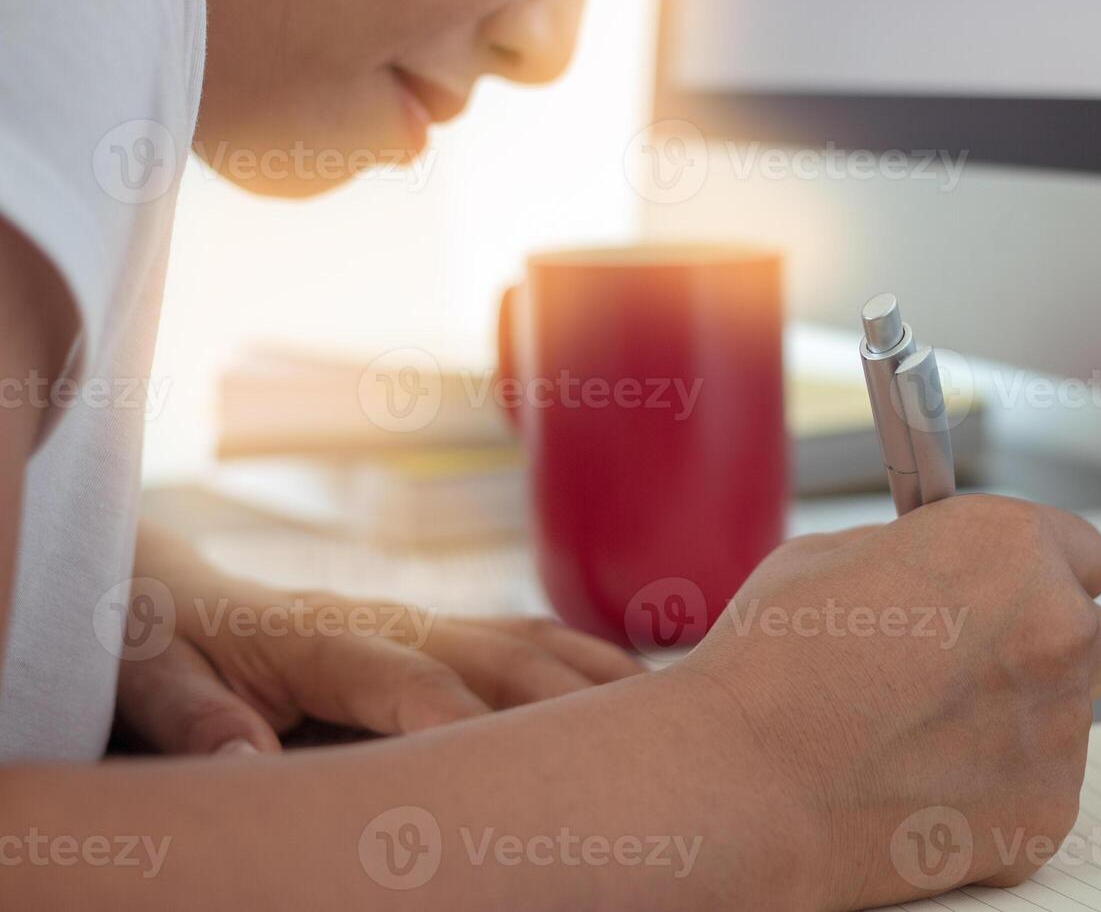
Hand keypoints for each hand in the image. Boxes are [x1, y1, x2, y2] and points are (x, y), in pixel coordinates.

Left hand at [114, 580, 644, 755]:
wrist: (172, 588)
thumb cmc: (160, 641)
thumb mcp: (148, 679)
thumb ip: (196, 716)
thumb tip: (250, 760)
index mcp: (323, 637)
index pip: (411, 685)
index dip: (460, 727)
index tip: (510, 785)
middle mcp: (395, 620)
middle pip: (505, 659)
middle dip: (572, 710)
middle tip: (645, 757)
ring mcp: (428, 620)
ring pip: (538, 643)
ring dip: (604, 680)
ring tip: (679, 721)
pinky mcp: (444, 631)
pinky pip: (534, 639)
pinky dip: (593, 665)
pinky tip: (640, 697)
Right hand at [673, 494, 1100, 910]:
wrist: (742, 783)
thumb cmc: (771, 669)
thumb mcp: (832, 557)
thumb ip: (915, 556)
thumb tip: (937, 571)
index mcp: (1010, 549)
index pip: (1081, 552)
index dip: (1038, 573)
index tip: (1012, 592)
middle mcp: (1055, 631)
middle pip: (1089, 636)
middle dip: (1038, 647)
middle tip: (964, 666)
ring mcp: (1059, 730)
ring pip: (1064, 718)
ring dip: (1016, 719)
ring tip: (920, 732)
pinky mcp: (1046, 813)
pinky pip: (1040, 789)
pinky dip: (996, 789)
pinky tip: (923, 780)